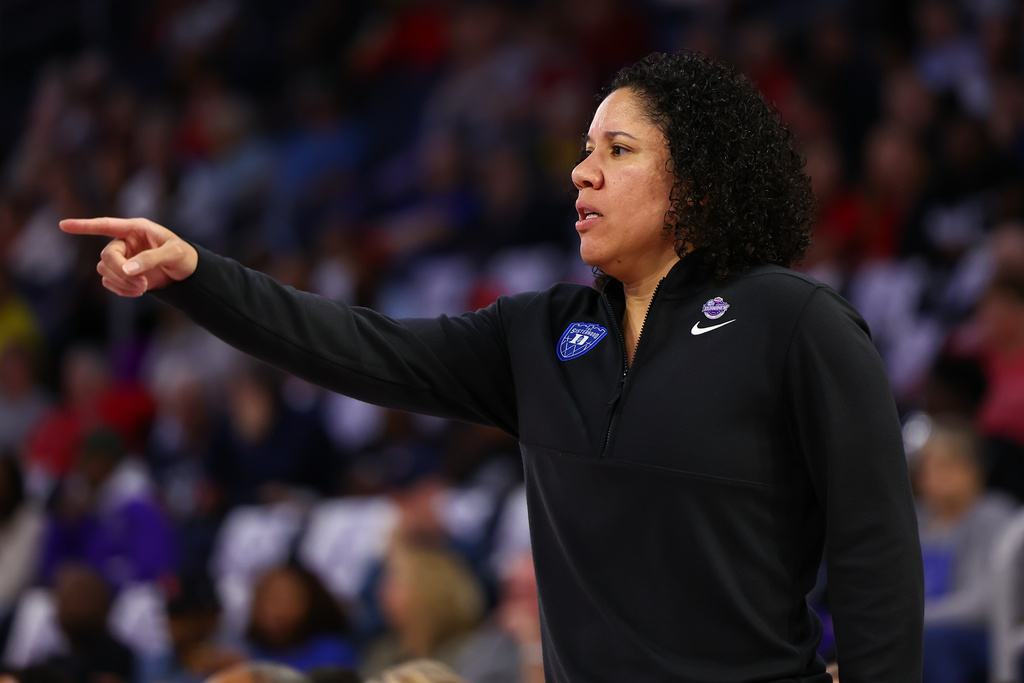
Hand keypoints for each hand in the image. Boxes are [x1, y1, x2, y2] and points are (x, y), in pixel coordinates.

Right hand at [60, 217, 197, 295]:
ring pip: (104, 270)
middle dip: (119, 271)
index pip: (106, 225)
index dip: (84, 226)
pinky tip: (138, 292)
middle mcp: (125, 242)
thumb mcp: (174, 254)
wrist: (188, 274)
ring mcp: (122, 259)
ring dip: (121, 282)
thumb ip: (151, 259)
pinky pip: (109, 283)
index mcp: (136, 229)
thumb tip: (128, 270)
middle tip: (141, 284)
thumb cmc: (184, 257)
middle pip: (106, 256)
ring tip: (143, 288)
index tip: (63, 225)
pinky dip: (121, 290)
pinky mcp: (123, 275)